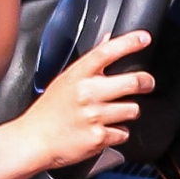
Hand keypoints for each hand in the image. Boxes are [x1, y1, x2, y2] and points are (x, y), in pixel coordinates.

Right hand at [19, 31, 155, 168]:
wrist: (34, 140)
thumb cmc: (48, 111)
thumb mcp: (64, 80)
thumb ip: (89, 62)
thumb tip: (107, 40)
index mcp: (77, 75)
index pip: (106, 52)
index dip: (128, 43)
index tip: (144, 38)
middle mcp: (87, 93)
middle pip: (133, 82)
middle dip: (146, 82)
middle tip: (146, 84)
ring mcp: (94, 116)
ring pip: (133, 109)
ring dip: (127, 112)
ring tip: (112, 114)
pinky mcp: (99, 137)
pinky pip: (123, 133)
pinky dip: (117, 133)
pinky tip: (102, 130)